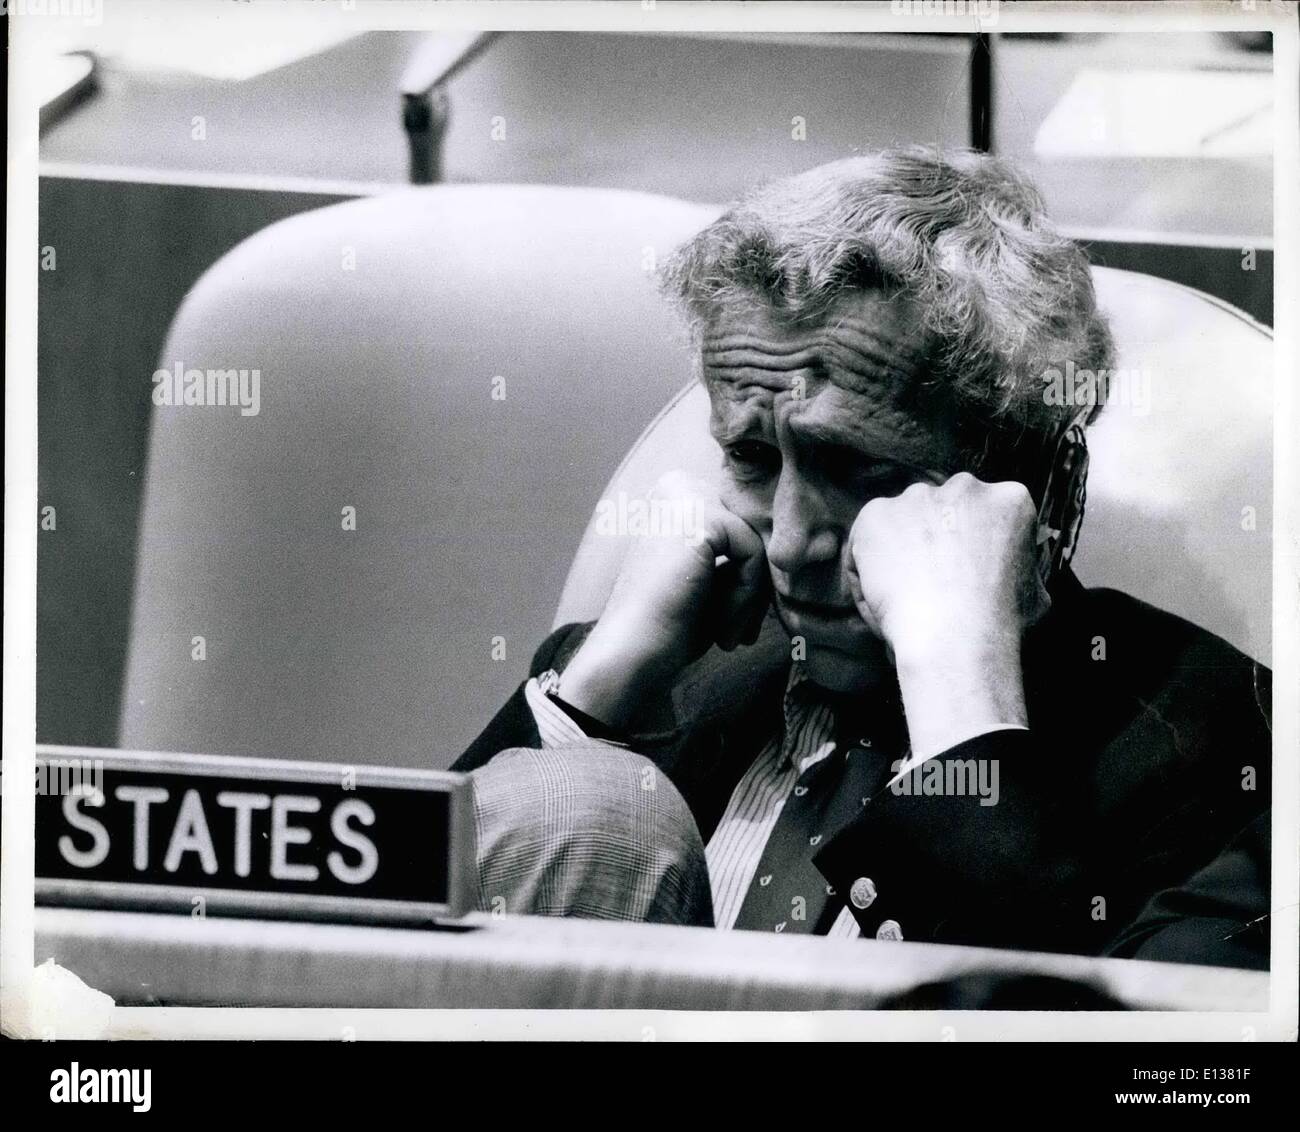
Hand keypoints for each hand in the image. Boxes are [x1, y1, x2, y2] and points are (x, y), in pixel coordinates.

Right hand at [558, 471, 769, 725]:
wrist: (631, 652)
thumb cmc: (668, 622)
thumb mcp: (709, 576)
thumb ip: (737, 553)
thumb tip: (785, 549)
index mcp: (676, 493)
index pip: (742, 529)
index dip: (744, 579)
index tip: (730, 621)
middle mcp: (678, 484)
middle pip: (752, 534)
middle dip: (750, 587)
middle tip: (733, 632)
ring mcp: (686, 497)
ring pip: (757, 546)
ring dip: (750, 599)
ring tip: (727, 636)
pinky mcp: (701, 519)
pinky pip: (756, 554)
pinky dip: (746, 599)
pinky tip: (721, 630)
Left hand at [845, 472, 1047, 755]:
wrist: (954, 636)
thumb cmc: (1001, 625)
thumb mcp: (1037, 594)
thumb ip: (1022, 570)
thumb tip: (1022, 575)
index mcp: (1010, 500)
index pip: (983, 514)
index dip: (969, 544)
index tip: (961, 572)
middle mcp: (964, 486)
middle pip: (941, 509)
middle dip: (933, 537)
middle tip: (929, 581)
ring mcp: (917, 496)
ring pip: (902, 521)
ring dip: (899, 549)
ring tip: (903, 594)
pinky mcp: (876, 513)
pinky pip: (865, 540)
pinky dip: (864, 565)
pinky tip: (880, 596)